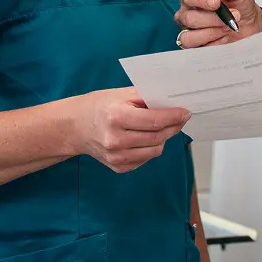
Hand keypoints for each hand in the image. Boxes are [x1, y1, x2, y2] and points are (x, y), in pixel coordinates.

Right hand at [75, 88, 189, 172]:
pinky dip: (151, 148)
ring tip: (163, 127)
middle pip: (157, 137)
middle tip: (180, 119)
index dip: (174, 117)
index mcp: (117, 117)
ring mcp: (116, 156)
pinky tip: (145, 138)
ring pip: (155, 151)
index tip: (185, 112)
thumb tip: (172, 101)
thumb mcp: (121, 94)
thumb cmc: (99, 106)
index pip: (155, 121)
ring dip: (164, 138)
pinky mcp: (118, 167)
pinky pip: (145, 159)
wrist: (75, 127)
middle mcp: (116, 140)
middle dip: (173, 127)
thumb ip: (146, 98)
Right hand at [174, 0, 261, 48]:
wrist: (251, 24)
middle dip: (213, 18)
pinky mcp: (197, 47)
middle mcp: (188, 14)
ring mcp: (191, 32)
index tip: (216, 2)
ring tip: (228, 27)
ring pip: (190, 37)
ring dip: (213, 32)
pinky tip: (225, 36)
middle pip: (189, 18)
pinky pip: (200, 49)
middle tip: (231, 15)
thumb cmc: (240, 6)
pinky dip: (216, 43)